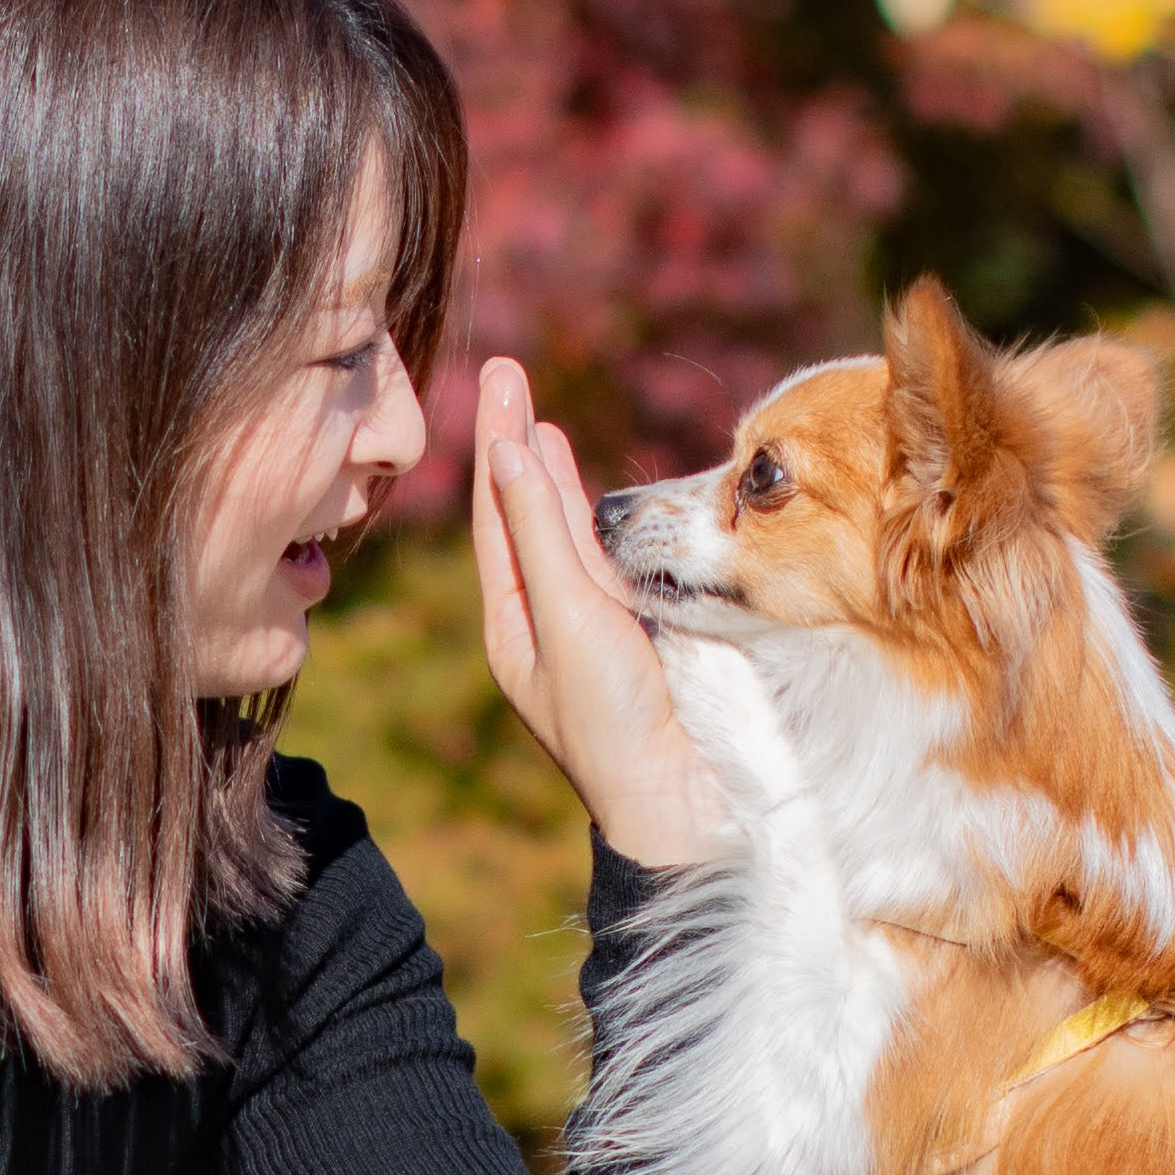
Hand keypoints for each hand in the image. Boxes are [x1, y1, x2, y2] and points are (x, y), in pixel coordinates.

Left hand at [470, 357, 728, 868]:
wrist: (678, 800)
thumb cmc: (613, 721)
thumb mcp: (568, 618)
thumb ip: (543, 534)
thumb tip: (512, 450)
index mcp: (511, 622)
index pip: (496, 512)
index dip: (498, 442)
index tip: (500, 377)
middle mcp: (542, 621)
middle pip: (521, 514)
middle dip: (516, 444)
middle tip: (508, 374)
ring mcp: (587, 628)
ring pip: (559, 534)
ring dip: (551, 473)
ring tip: (538, 421)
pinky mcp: (633, 637)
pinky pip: (600, 561)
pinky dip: (589, 517)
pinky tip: (587, 493)